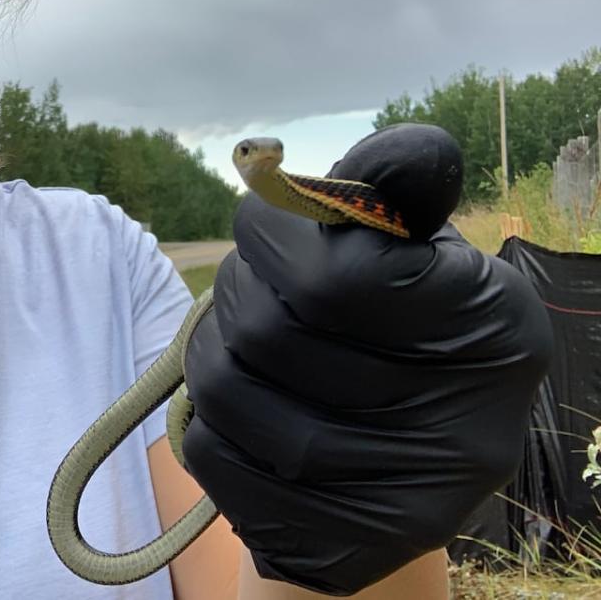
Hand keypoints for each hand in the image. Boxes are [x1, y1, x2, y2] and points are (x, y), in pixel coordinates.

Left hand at [179, 125, 552, 594]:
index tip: (265, 221)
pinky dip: (207, 414)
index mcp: (491, 336)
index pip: (331, 277)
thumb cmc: (404, 318)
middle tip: (254, 279)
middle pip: (265, 331)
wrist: (403, 449)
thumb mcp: (414, 244)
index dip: (270, 233)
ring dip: (212, 342)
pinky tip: (248, 401)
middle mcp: (459, 435)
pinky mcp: (330, 546)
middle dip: (238, 284)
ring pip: (226, 389)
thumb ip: (385, 193)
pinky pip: (210, 453)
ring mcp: (393, 505)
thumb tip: (375, 153)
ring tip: (245, 335)